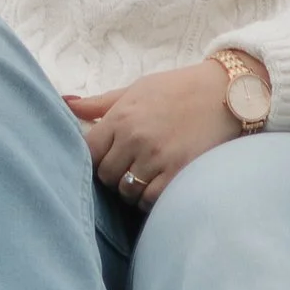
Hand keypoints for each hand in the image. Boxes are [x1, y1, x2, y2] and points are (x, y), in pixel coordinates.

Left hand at [66, 60, 243, 207]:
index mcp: (121, 116)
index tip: (107, 155)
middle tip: (131, 164)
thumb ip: (100, 104)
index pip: (88, 152)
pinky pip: (150, 200)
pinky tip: (160, 182)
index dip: (95, 158)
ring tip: (148, 172)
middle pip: (106, 176)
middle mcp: (135, 138)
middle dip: (115, 174)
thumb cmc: (177, 89)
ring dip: (133, 188)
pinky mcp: (178, 174)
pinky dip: (151, 198)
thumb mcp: (136, 89)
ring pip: (127, 192)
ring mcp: (156, 158)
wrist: (226, 92)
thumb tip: (64, 103)